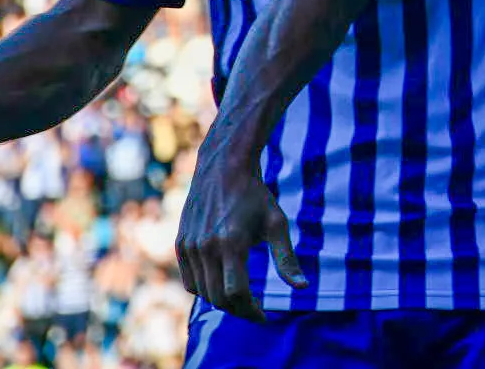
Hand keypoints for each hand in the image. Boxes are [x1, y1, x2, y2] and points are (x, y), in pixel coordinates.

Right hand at [176, 151, 306, 321]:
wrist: (224, 168)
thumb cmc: (256, 196)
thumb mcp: (277, 224)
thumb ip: (287, 259)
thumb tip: (303, 288)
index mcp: (231, 243)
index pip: (236, 294)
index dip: (251, 311)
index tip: (264, 316)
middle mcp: (206, 247)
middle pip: (218, 298)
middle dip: (238, 310)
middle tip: (255, 310)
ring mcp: (190, 246)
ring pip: (202, 292)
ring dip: (221, 301)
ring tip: (241, 299)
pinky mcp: (181, 243)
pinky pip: (190, 280)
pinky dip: (205, 289)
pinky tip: (222, 284)